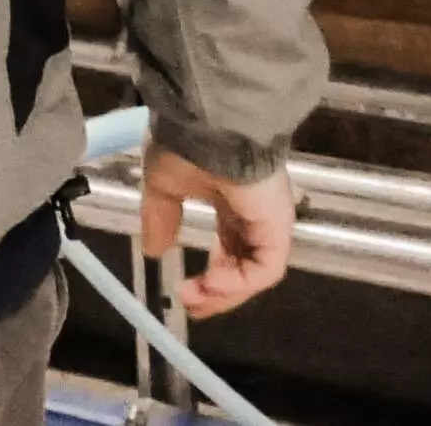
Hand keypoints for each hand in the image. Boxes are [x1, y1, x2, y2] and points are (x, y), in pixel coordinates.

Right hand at [138, 148, 294, 318]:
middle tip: (191, 307)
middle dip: (217, 293)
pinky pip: (265, 269)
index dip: (210, 275)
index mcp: (230, 200)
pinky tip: (211, 283)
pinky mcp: (278, 228)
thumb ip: (160, 218)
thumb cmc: (186, 144)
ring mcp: (268, 222)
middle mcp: (253, 215)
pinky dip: (239, 283)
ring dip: (224, 292)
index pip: (228, 248)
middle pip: (243, 266)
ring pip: (254, 272)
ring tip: (194, 298)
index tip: (184, 293)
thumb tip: (153, 250)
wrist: (208, 124)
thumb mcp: (162, 184)